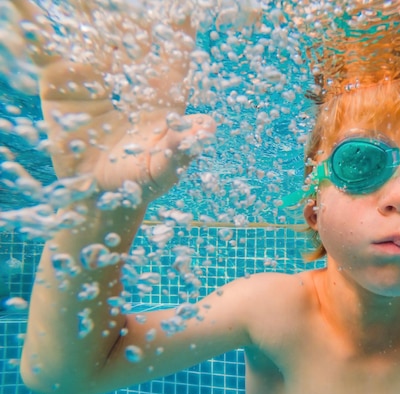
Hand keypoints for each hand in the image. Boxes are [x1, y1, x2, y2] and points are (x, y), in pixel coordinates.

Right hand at [9, 0, 214, 203]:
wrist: (100, 198)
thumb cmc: (141, 182)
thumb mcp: (166, 168)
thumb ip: (184, 147)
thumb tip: (207, 127)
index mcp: (163, 89)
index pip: (175, 45)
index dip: (178, 21)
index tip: (183, 1)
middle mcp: (130, 74)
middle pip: (130, 27)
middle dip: (126, 5)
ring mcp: (94, 73)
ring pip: (89, 27)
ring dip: (82, 6)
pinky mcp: (59, 81)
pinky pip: (44, 45)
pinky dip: (33, 22)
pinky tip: (21, 0)